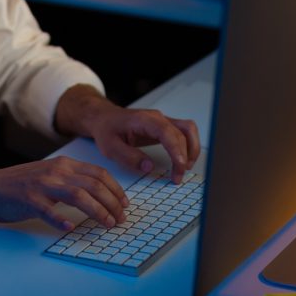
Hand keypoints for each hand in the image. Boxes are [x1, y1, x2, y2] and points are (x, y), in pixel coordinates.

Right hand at [0, 157, 127, 229]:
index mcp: (63, 164)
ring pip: (78, 195)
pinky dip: (61, 220)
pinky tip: (70, 229)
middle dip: (112, 203)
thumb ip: (71, 180)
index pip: (98, 173)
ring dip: (97, 211)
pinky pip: (49, 211)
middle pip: (93, 184)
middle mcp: (55, 171)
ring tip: (108, 224)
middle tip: (121, 219)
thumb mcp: (50, 175)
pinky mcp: (29, 199)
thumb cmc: (21, 185)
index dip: (115, 189)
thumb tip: (98, 195)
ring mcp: (42, 184)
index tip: (125, 204)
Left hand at [56, 85, 200, 182]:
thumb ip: (129, 157)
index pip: (167, 132)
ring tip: (184, 169)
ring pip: (188, 130)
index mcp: (144, 120)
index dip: (176, 150)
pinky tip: (183, 160)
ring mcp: (163, 120)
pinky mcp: (165, 126)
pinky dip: (188, 146)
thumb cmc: (106, 129)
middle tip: (177, 177)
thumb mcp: (110, 147)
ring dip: (191, 149)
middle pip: (181, 133)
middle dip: (184, 157)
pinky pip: (184, 133)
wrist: (104, 118)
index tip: (180, 166)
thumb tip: (149, 167)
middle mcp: (157, 118)